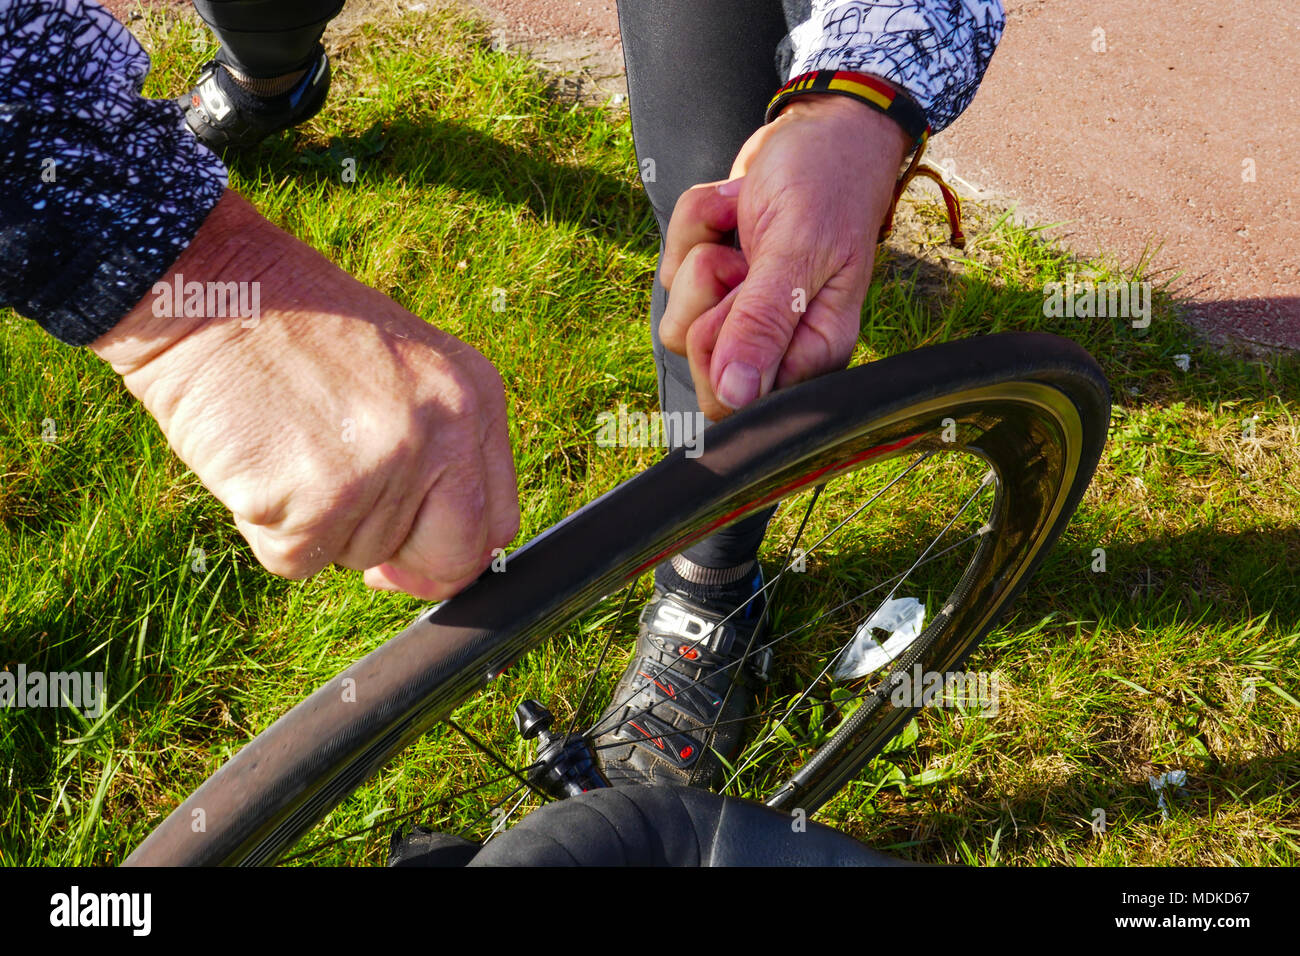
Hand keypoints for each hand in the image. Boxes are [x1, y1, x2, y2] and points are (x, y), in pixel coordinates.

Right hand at [93, 190, 518, 600]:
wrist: (210, 289)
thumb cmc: (291, 330)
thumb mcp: (399, 372)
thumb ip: (431, 450)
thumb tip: (426, 553)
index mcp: (474, 398)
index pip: (496, 518)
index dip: (454, 553)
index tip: (412, 558)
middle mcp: (446, 432)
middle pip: (453, 556)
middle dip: (403, 568)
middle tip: (344, 529)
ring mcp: (388, 465)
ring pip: (360, 556)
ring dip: (315, 525)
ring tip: (285, 446)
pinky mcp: (321, 498)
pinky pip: (296, 560)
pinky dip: (264, 528)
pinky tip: (255, 460)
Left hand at [658, 93, 908, 419]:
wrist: (822, 127)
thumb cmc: (828, 182)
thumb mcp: (799, 249)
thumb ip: (764, 323)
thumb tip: (737, 395)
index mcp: (811, 351)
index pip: (736, 400)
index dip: (722, 347)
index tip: (746, 288)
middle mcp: (774, 344)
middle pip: (697, 362)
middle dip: (708, 296)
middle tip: (750, 256)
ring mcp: (739, 314)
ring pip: (676, 320)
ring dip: (700, 251)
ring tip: (746, 224)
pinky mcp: (712, 283)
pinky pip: (670, 272)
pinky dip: (694, 226)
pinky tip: (734, 208)